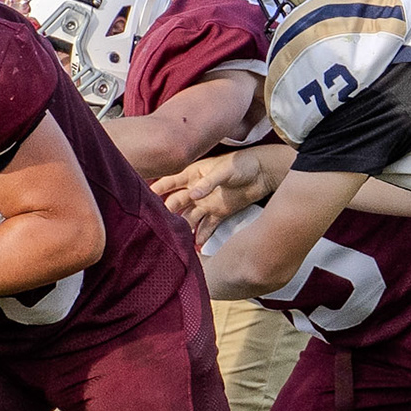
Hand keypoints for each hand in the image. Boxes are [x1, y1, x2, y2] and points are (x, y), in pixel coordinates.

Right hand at [152, 148, 278, 247]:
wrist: (264, 173)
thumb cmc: (243, 164)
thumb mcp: (225, 170)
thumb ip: (209, 182)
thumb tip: (193, 195)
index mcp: (194, 174)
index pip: (171, 181)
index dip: (158, 188)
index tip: (146, 195)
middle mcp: (196, 190)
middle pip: (177, 202)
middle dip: (167, 211)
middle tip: (159, 222)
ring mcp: (206, 203)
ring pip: (189, 216)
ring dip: (183, 226)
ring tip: (176, 237)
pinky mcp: (218, 213)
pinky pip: (206, 226)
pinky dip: (201, 235)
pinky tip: (195, 245)